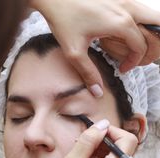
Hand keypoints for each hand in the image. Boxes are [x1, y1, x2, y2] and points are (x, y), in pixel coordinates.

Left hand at [30, 0, 159, 96]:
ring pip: (149, 16)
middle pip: (157, 26)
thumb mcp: (73, 52)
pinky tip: (123, 32)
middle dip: (152, 45)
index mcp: (120, 23)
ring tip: (131, 46)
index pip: (141, 47)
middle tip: (137, 57)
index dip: (134, 62)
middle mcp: (127, 8)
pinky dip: (138, 22)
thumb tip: (98, 92)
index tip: (121, 69)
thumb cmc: (63, 20)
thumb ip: (88, 73)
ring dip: (146, 32)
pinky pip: (138, 10)